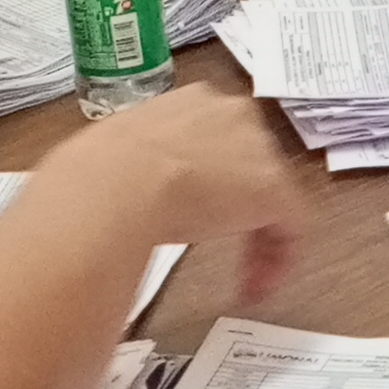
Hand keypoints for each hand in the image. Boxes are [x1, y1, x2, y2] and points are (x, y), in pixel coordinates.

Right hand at [57, 84, 306, 300]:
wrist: (117, 182)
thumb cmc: (99, 170)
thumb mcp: (118, 155)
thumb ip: (137, 166)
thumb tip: (119, 192)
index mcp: (193, 101)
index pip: (215, 137)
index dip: (210, 178)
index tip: (195, 211)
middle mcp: (233, 113)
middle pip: (249, 162)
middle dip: (238, 205)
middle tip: (219, 242)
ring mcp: (259, 149)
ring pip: (270, 194)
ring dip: (256, 236)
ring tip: (240, 277)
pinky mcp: (275, 189)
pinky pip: (290, 227)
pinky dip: (276, 259)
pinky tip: (255, 287)